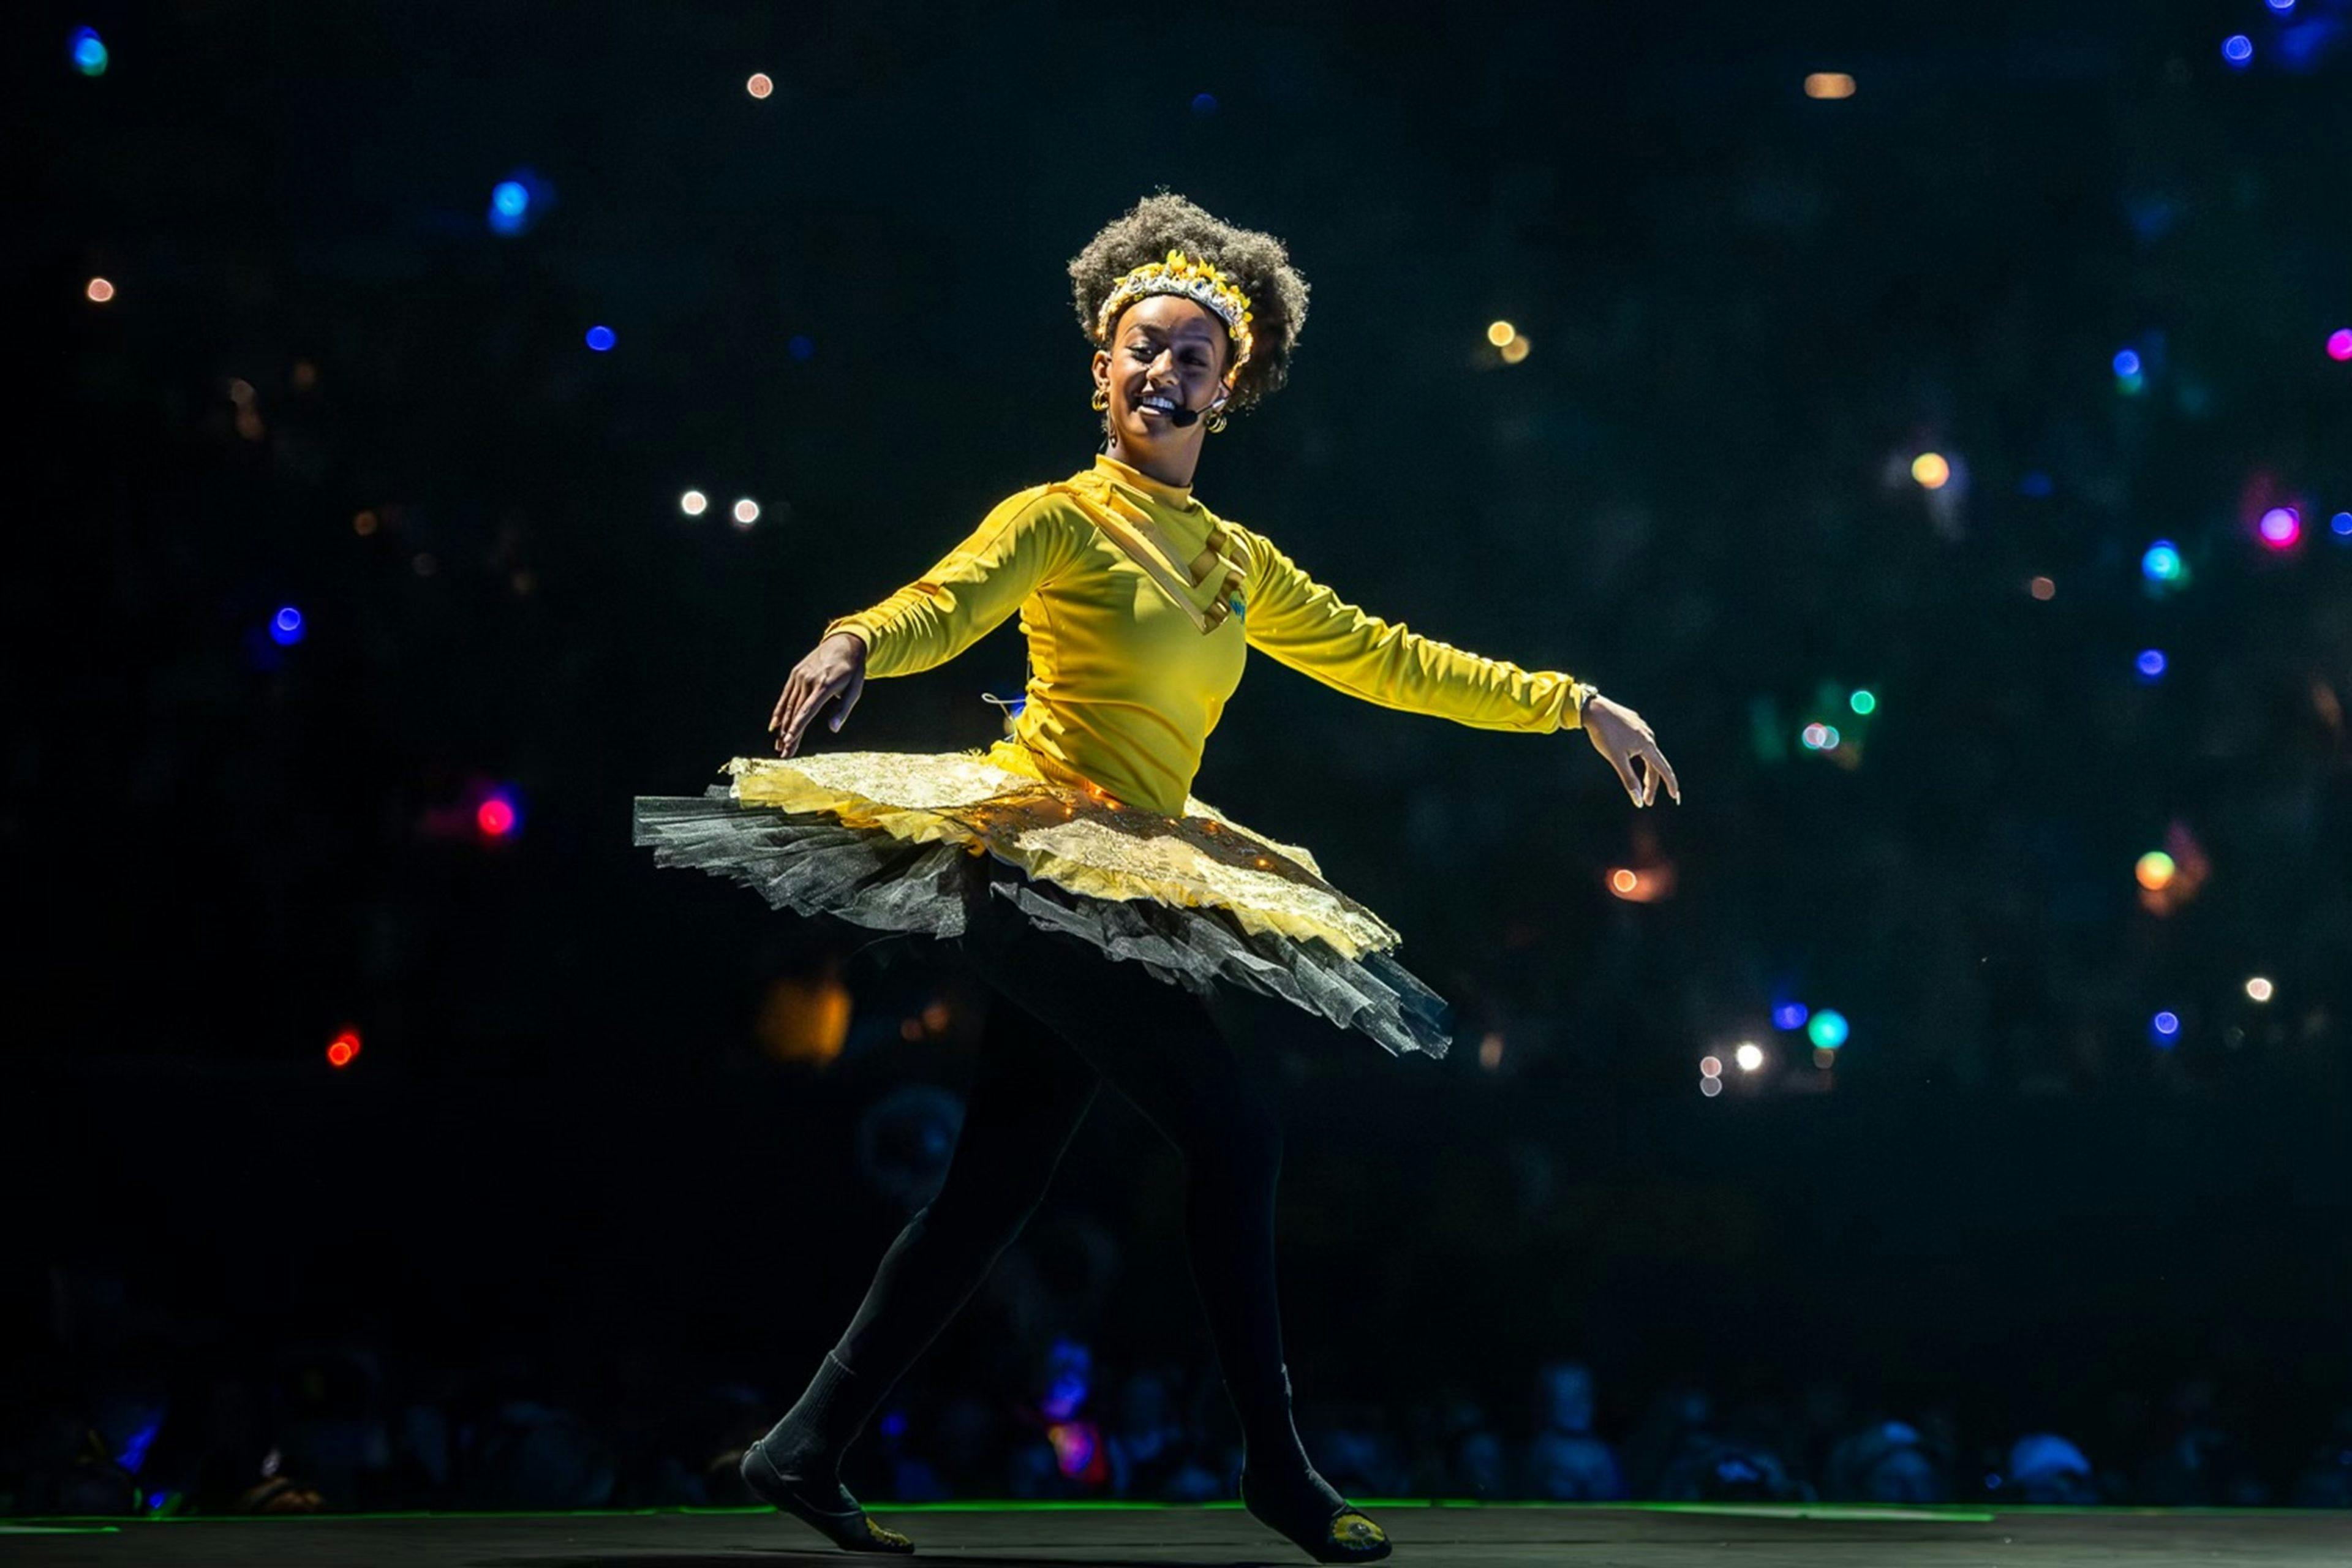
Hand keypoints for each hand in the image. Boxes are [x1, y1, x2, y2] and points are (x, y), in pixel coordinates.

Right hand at [769, 632, 867, 756]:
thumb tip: (834, 729)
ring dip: (783, 727)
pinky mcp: (795, 674)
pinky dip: (779, 711)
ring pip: (789, 706)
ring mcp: (800, 676)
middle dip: (789, 734)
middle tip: (784, 754)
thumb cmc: (852, 670)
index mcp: (825, 685)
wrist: (844, 642)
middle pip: (796, 712)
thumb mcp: (855, 689)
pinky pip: (785, 695)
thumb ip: (843, 709)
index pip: (808, 710)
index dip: (798, 727)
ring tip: (779, 745)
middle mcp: (809, 680)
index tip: (789, 741)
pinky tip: (774, 726)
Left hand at [1583, 694, 1680, 807]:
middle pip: (1655, 765)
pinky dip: (1641, 756)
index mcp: (1647, 745)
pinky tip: (1632, 757)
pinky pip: (1642, 743)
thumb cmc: (1604, 734)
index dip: (1670, 784)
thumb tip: (1638, 801)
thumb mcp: (1616, 759)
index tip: (1674, 797)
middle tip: (1647, 801)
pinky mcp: (1634, 723)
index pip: (1663, 770)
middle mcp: (1649, 736)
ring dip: (1647, 771)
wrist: (1594, 709)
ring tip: (1641, 783)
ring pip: (1648, 754)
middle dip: (1651, 784)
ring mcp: (1642, 728)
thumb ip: (1628, 779)